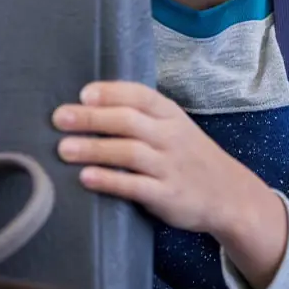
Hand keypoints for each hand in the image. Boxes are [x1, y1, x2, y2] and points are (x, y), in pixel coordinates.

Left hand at [52, 81, 274, 235]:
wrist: (229, 194)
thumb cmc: (190, 156)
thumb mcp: (175, 126)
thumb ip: (142, 116)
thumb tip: (90, 106)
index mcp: (171, 114)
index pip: (140, 95)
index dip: (111, 93)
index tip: (83, 94)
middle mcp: (171, 136)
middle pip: (128, 121)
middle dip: (92, 118)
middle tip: (59, 118)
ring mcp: (170, 166)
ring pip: (129, 152)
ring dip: (94, 149)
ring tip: (63, 148)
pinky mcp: (167, 195)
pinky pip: (135, 186)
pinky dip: (109, 181)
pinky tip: (86, 178)